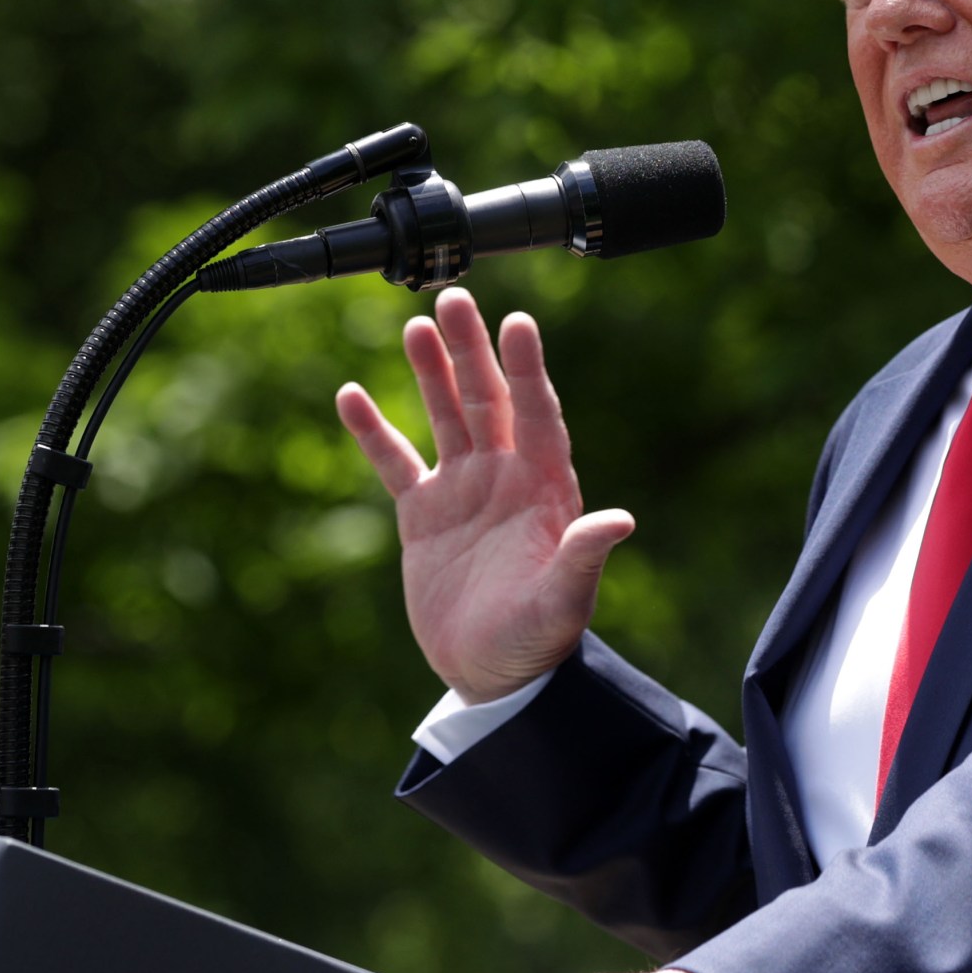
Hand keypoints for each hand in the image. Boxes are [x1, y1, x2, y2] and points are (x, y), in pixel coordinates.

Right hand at [336, 287, 634, 701]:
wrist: (496, 675)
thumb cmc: (539, 640)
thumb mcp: (564, 601)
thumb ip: (584, 557)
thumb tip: (619, 520)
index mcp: (546, 487)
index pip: (538, 414)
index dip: (528, 370)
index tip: (519, 324)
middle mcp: (506, 477)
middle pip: (488, 398)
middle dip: (472, 350)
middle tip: (454, 296)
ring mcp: (463, 490)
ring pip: (445, 416)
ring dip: (431, 372)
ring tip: (416, 326)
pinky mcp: (424, 514)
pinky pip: (395, 461)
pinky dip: (373, 431)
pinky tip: (352, 395)